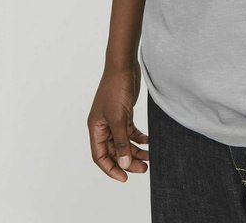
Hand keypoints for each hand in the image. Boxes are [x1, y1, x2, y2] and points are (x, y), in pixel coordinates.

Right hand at [87, 61, 149, 181]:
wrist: (123, 66)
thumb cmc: (116, 89)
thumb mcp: (119, 119)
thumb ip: (121, 142)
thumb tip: (124, 163)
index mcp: (95, 128)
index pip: (100, 156)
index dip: (111, 169)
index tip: (125, 178)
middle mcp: (103, 126)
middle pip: (113, 151)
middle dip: (128, 161)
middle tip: (144, 169)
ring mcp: (114, 120)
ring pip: (123, 143)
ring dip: (135, 151)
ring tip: (150, 158)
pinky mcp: (124, 113)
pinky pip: (130, 132)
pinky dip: (139, 138)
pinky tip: (149, 142)